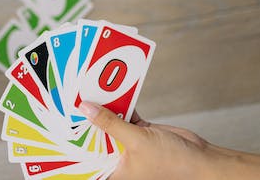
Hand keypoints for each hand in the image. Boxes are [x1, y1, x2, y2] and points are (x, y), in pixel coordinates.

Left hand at [78, 102, 214, 178]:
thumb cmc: (171, 163)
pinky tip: (111, 90)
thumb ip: (110, 124)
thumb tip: (86, 108)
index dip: (71, 144)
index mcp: (112, 170)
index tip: (57, 127)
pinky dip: (121, 103)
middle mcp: (117, 157)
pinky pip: (126, 115)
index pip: (85, 158)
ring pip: (110, 122)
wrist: (201, 160)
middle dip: (85, 120)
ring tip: (86, 90)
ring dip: (103, 108)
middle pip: (95, 136)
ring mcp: (129, 143)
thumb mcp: (135, 142)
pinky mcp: (141, 131)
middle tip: (68, 101)